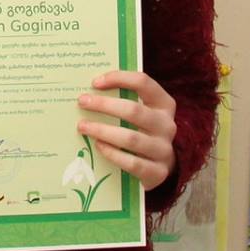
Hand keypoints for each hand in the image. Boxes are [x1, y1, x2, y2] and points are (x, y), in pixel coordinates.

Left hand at [78, 70, 177, 190]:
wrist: (159, 165)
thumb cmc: (141, 131)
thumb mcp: (138, 113)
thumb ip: (121, 100)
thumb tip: (89, 91)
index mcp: (164, 104)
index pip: (143, 82)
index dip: (119, 78)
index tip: (95, 82)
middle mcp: (167, 125)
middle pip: (134, 111)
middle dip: (104, 105)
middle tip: (82, 102)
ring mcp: (164, 150)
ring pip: (131, 138)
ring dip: (103, 130)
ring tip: (83, 126)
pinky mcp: (158, 172)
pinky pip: (132, 163)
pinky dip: (112, 153)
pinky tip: (98, 145)